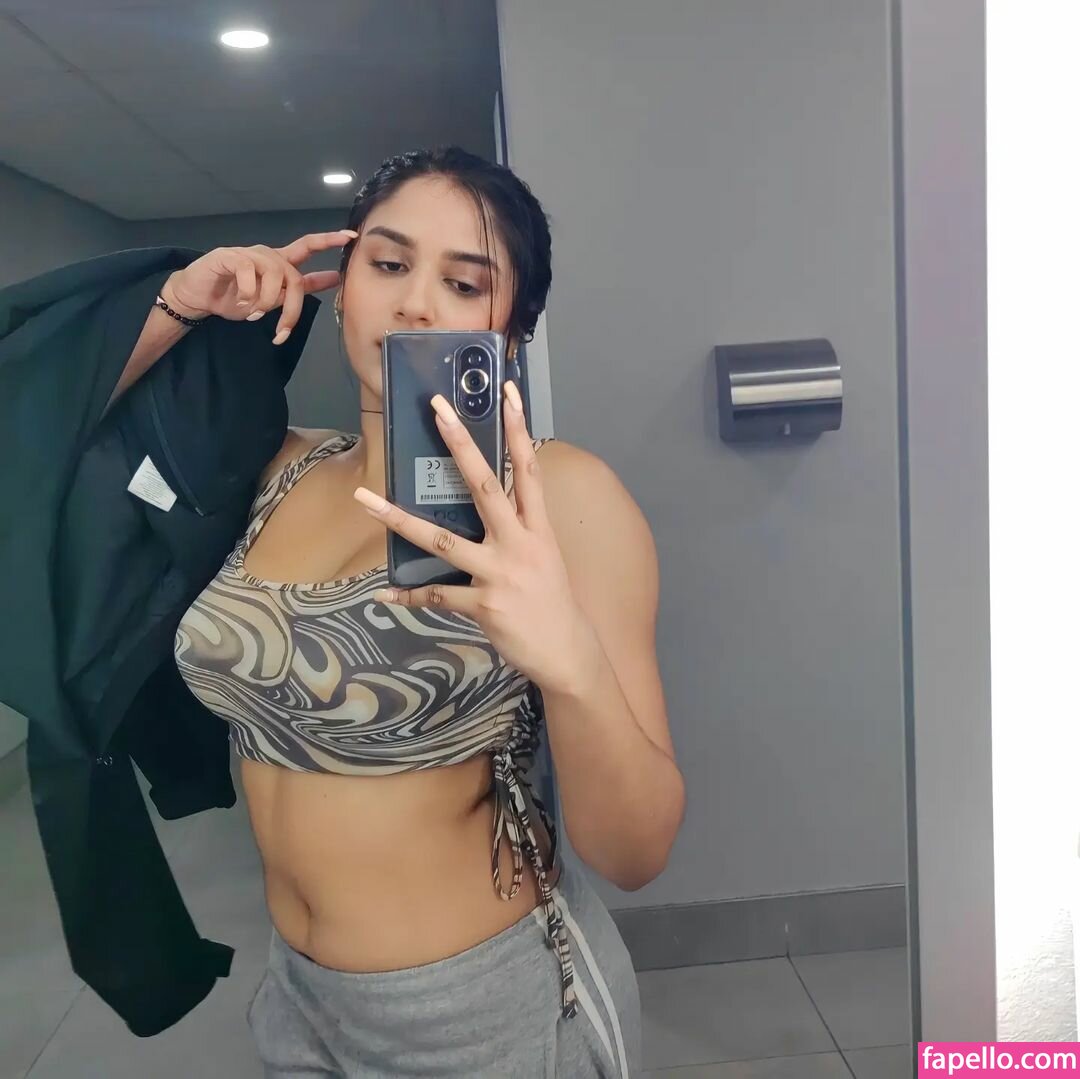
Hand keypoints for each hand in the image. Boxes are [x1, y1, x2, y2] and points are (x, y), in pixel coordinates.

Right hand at [162, 230, 356, 344]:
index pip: (308, 246)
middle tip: (281, 331)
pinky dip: (248, 294)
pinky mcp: (229, 257)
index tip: (352, 237)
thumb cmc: (234, 298)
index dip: (329, 241)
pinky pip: (249, 274)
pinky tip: (240, 302)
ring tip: (252, 314)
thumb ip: (299, 290)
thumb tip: (333, 279)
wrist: (198, 297)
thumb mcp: (272, 300)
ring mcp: (249, 254)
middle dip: (292, 309)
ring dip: (266, 302)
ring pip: (274, 276)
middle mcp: (267, 255)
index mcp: (279, 263)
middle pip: (294, 277)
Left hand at [352, 381, 598, 695]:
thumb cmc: (552, 601)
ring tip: (365, 499)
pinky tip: (385, 594)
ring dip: (398, 519)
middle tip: (437, 409)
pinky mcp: (483, 605)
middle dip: (460, 445)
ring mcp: (499, 573)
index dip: (519, 429)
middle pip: (485, 486)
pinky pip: (436, 596)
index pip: (528, 468)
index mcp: (537, 529)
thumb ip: (517, 529)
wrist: (569, 652)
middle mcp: (519, 544)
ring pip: (441, 540)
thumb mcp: (544, 556)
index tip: (508, 392)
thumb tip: (487, 504)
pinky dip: (408, 596)